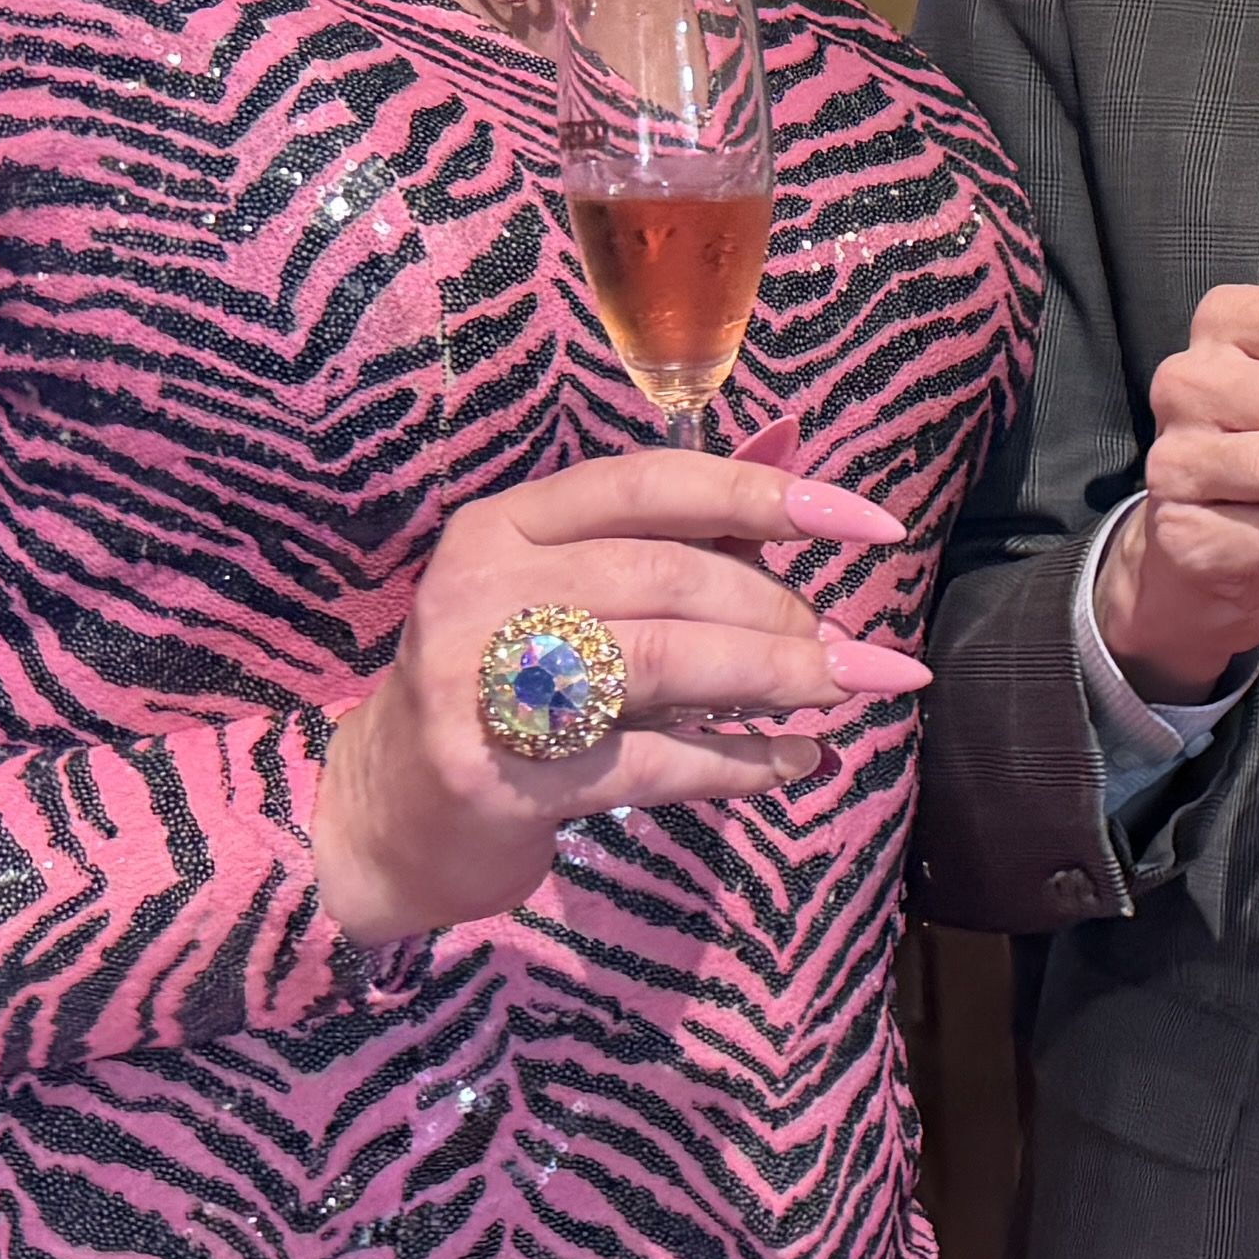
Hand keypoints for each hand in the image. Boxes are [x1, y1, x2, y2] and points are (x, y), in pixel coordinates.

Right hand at [320, 451, 932, 945]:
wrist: (384, 816)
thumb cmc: (503, 686)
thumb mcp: (570, 589)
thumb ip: (680, 526)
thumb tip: (794, 442)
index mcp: (506, 523)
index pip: (653, 483)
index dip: (769, 495)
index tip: (875, 525)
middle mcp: (484, 587)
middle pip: (670, 578)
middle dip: (783, 612)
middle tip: (848, 649)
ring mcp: (480, 682)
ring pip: (666, 662)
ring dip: (777, 679)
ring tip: (844, 694)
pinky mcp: (501, 777)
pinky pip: (653, 761)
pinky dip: (740, 761)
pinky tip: (795, 763)